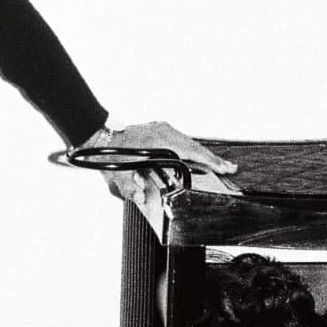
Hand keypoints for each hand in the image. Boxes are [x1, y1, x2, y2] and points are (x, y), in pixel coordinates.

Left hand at [80, 120, 237, 209]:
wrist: (97, 137)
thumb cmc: (107, 154)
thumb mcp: (116, 175)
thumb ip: (130, 188)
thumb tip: (141, 197)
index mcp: (157, 141)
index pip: (190, 152)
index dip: (209, 161)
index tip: (225, 168)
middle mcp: (162, 132)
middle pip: (194, 146)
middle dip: (211, 158)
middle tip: (229, 168)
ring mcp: (160, 128)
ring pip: (187, 141)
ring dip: (201, 153)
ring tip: (216, 165)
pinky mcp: (157, 129)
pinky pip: (179, 139)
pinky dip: (190, 148)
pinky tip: (195, 156)